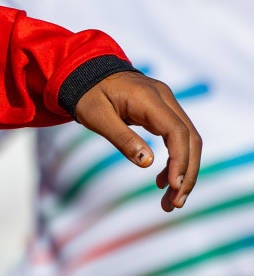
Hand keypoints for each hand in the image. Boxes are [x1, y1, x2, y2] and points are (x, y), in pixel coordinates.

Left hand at [74, 70, 200, 211]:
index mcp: (148, 98)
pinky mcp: (162, 111)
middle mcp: (164, 98)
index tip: (174, 186)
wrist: (84, 72)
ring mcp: (166, 103)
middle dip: (187, 173)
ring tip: (171, 200)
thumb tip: (148, 162)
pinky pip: (178, 137)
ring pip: (188, 140)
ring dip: (184, 171)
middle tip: (176, 203)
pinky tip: (163, 180)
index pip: (177, 131)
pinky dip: (176, 160)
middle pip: (191, 139)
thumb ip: (121, 138)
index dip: (180, 160)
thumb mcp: (96, 116)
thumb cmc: (86, 94)